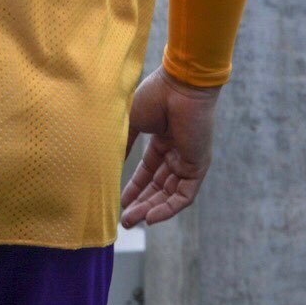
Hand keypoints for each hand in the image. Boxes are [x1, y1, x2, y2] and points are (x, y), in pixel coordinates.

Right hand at [119, 67, 220, 226]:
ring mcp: (188, 160)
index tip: (118, 201)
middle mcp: (176, 152)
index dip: (134, 187)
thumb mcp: (131, 122)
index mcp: (162, 140)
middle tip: (124, 220)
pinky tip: (151, 217)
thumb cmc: (155, 96)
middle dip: (141, 203)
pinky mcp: (198, 166)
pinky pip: (184, 195)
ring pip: (169, 194)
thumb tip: (107, 164)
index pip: (148, 171)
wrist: (180, 85)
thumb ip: (122, 144)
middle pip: (158, 186)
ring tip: (132, 220)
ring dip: (151, 208)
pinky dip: (169, 208)